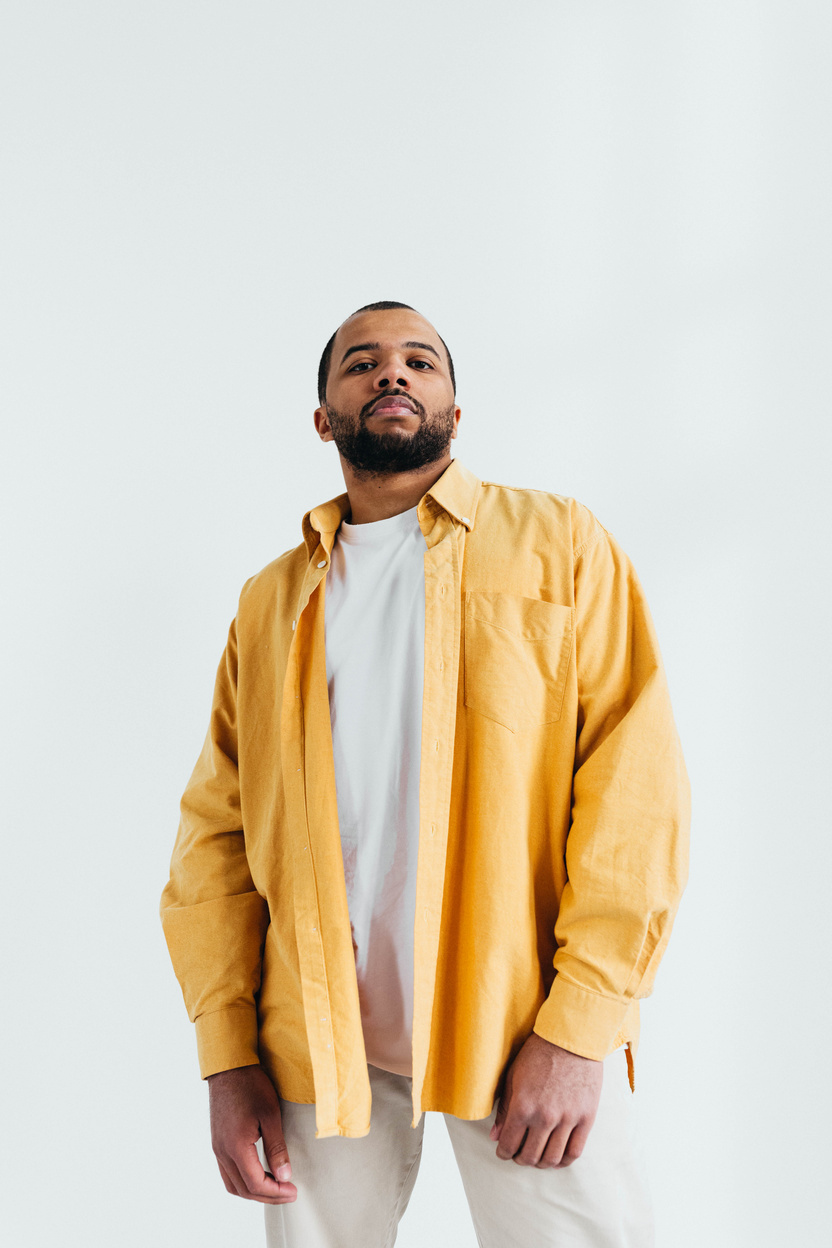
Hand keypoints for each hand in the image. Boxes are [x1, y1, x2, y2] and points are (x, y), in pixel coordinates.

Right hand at [207, 1064, 297, 1203]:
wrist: (229, 1067)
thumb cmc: (251, 1086)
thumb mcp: (270, 1115)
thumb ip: (277, 1148)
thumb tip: (284, 1176)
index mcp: (236, 1147)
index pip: (256, 1184)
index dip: (276, 1192)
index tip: (293, 1190)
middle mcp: (222, 1152)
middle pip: (244, 1189)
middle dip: (268, 1196)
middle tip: (289, 1193)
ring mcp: (217, 1148)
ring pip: (233, 1185)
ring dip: (254, 1192)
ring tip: (275, 1188)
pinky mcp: (217, 1142)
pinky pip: (227, 1173)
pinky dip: (242, 1182)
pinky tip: (257, 1176)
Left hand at [489, 1032, 602, 1167]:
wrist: (571, 1038)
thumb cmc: (538, 1054)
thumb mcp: (513, 1076)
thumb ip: (504, 1109)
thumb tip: (495, 1136)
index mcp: (522, 1106)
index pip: (509, 1145)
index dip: (503, 1153)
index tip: (504, 1151)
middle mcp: (544, 1117)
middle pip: (530, 1156)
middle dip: (521, 1159)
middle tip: (519, 1155)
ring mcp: (567, 1119)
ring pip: (552, 1158)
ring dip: (541, 1163)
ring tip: (538, 1157)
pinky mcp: (586, 1118)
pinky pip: (575, 1151)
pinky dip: (564, 1161)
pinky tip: (557, 1157)